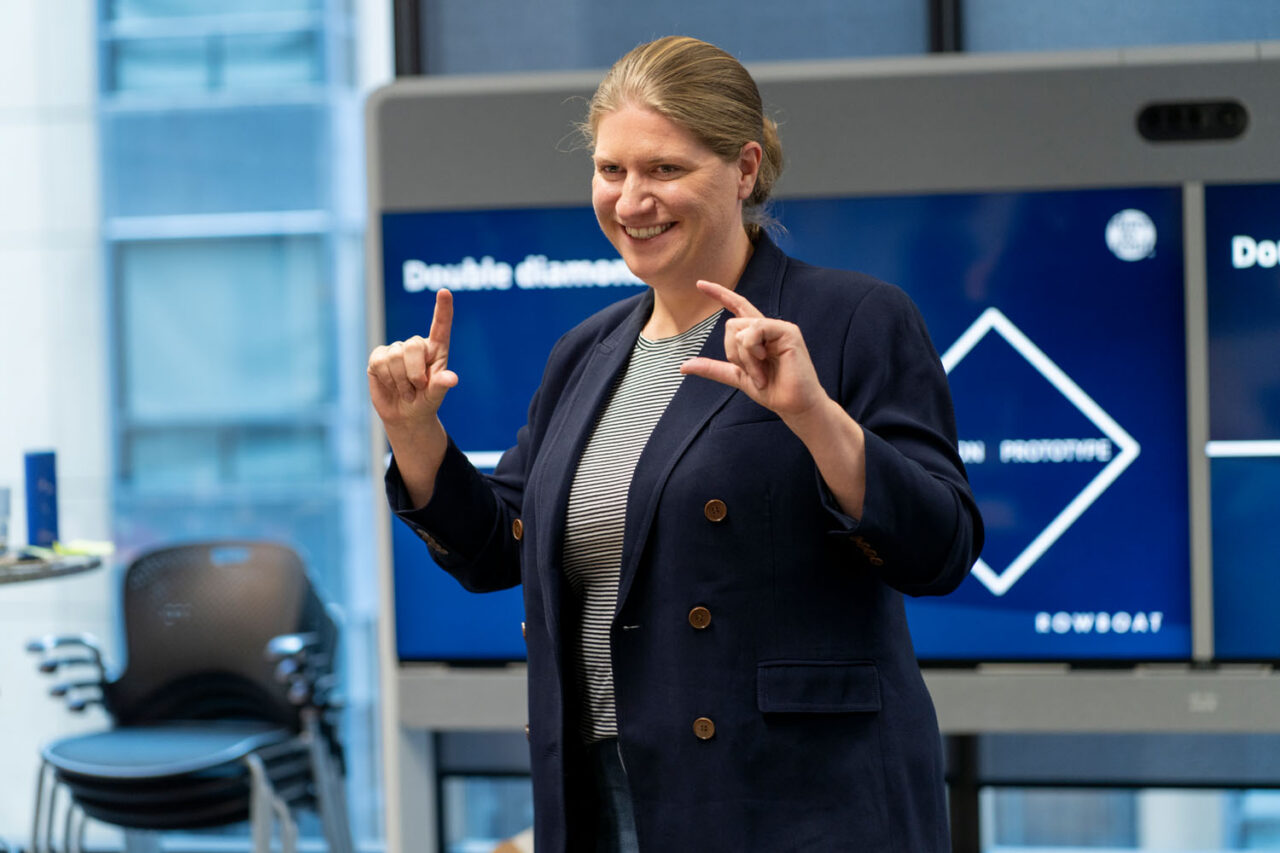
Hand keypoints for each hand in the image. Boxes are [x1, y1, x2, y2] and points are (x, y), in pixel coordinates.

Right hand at [367, 288, 458, 429]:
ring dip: (401, 381)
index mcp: (436, 350)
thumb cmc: (426, 402)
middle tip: (417, 388)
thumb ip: (441, 385)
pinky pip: (380, 362)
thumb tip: (451, 379)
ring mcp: (396, 349)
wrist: (405, 415)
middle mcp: (416, 345)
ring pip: (395, 356)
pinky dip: (387, 379)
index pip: (440, 326)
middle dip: (414, 373)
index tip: (444, 292)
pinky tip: (391, 385)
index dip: (442, 309)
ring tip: (406, 391)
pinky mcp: (378, 357)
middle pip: (413, 346)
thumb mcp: (436, 396)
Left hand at [680, 280, 827, 421]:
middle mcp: (768, 327)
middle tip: (753, 374)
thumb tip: (683, 366)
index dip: (720, 294)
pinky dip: (752, 350)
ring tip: (761, 374)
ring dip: (744, 358)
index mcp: (757, 335)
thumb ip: (713, 368)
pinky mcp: (788, 331)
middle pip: (731, 324)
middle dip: (733, 353)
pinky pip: (755, 330)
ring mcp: (779, 328)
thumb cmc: (772, 391)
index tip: (699, 283)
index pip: (737, 307)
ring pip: (741, 329)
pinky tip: (765, 361)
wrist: (794, 405)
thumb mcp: (736, 377)